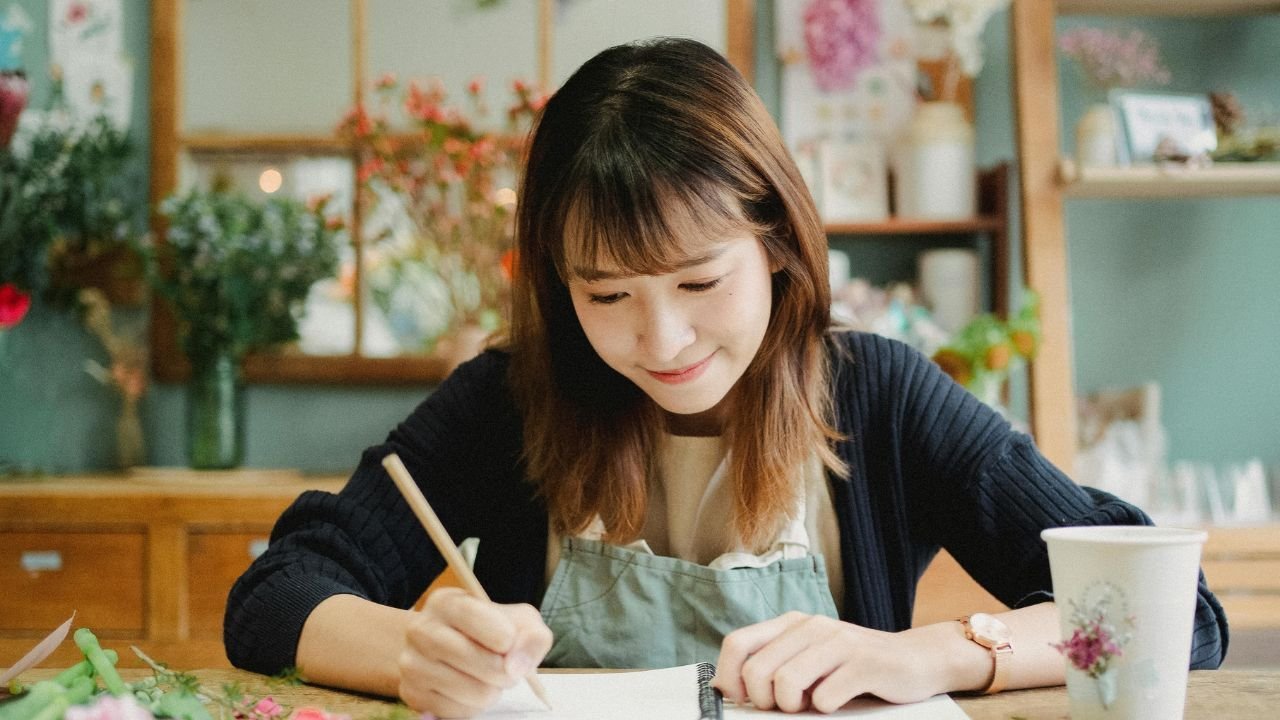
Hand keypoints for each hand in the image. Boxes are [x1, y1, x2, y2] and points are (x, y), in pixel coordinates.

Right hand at [398, 587, 552, 717]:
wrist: (438, 647)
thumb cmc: (485, 629)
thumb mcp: (516, 620)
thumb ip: (531, 636)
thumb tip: (518, 666)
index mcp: (446, 603)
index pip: (487, 625)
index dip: (509, 639)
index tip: (509, 641)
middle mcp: (421, 630)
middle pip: (486, 664)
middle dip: (507, 671)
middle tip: (504, 666)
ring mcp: (412, 665)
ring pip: (478, 693)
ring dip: (493, 690)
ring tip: (486, 677)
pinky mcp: (412, 696)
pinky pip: (462, 712)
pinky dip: (474, 706)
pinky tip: (468, 689)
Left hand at [712, 612, 947, 712]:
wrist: (915, 659)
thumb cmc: (855, 666)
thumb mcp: (811, 656)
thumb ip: (777, 664)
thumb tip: (732, 690)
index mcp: (791, 624)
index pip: (737, 644)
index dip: (728, 678)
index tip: (740, 700)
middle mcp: (811, 626)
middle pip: (757, 670)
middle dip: (764, 701)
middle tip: (787, 707)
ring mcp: (838, 642)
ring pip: (786, 682)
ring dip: (793, 706)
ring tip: (811, 705)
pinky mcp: (864, 663)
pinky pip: (825, 697)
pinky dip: (826, 709)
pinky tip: (838, 702)